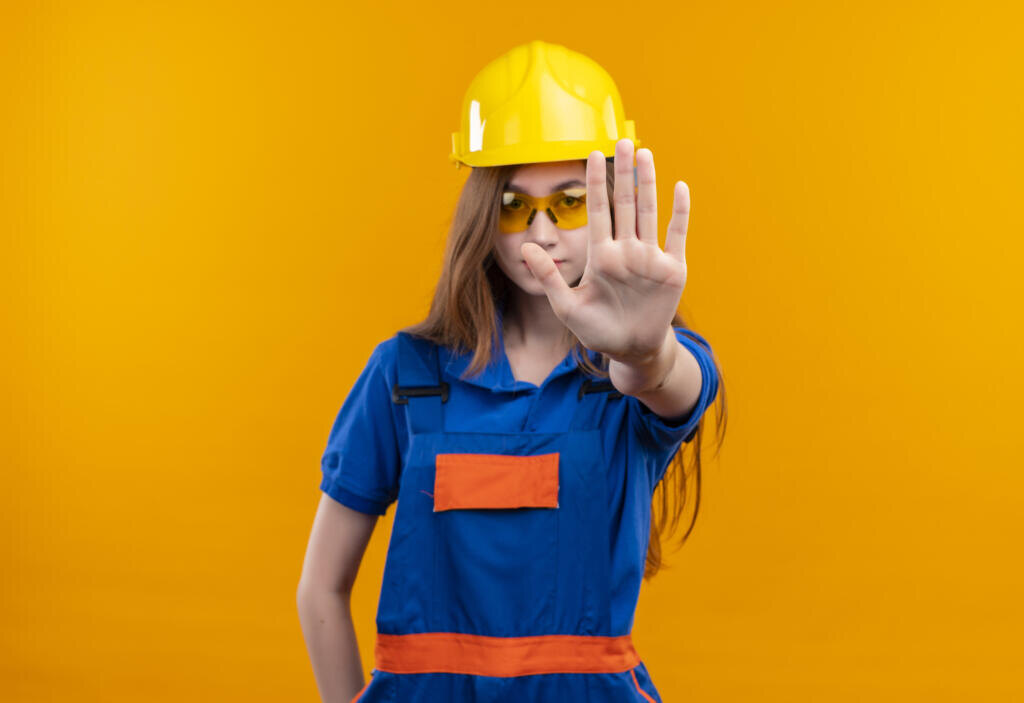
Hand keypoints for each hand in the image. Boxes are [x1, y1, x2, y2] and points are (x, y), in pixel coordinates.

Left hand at [521, 138, 688, 364]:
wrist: (631, 351)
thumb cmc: (597, 330)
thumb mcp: (567, 306)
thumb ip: (548, 277)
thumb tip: (526, 248)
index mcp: (601, 255)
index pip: (597, 210)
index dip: (594, 183)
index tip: (590, 154)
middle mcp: (626, 250)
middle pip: (625, 203)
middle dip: (624, 172)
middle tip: (623, 140)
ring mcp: (649, 257)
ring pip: (649, 212)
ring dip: (647, 183)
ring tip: (645, 153)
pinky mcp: (672, 269)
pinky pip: (676, 235)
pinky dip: (679, 213)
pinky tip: (679, 188)